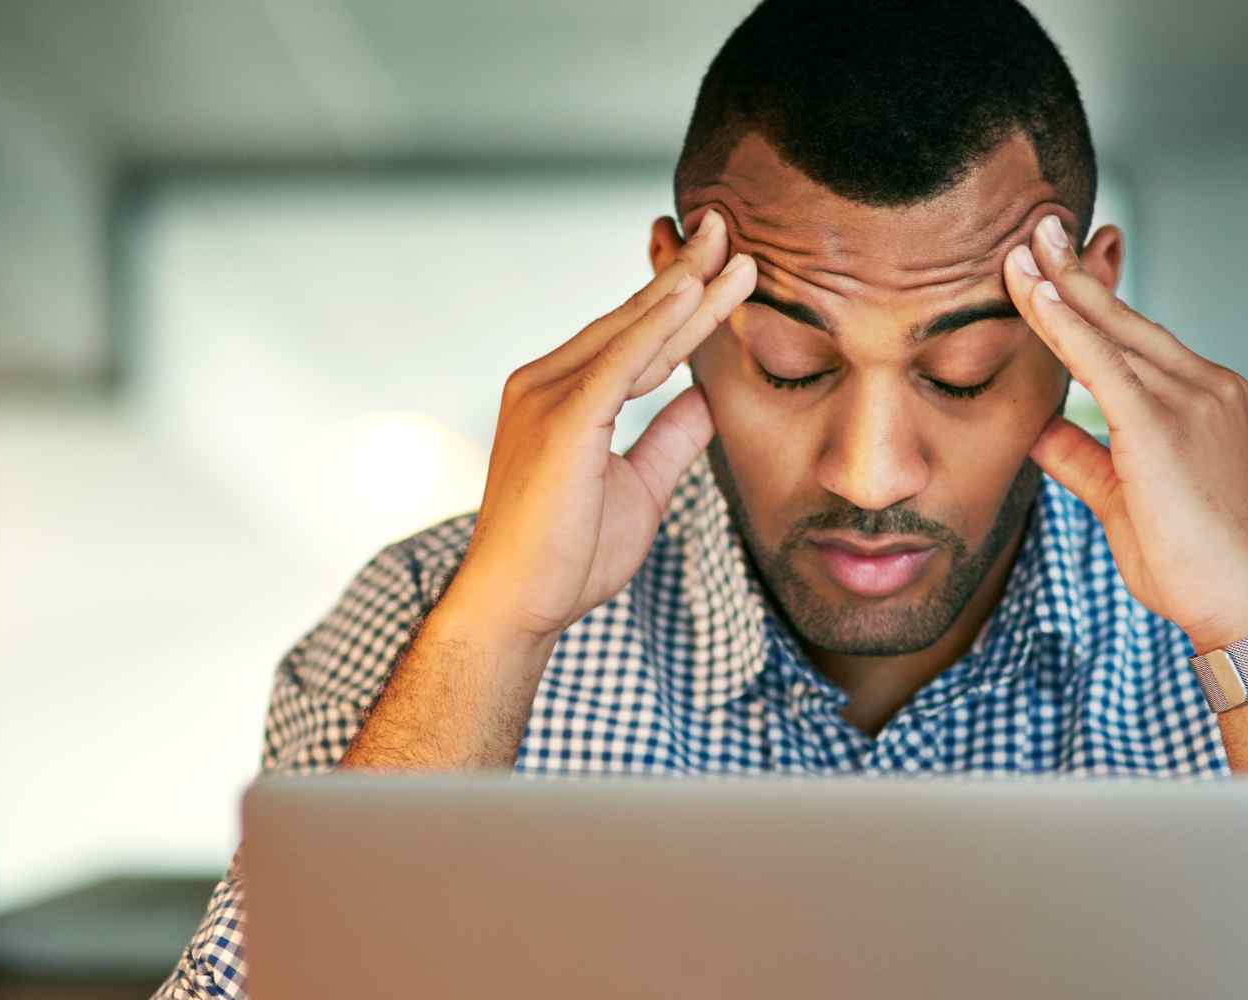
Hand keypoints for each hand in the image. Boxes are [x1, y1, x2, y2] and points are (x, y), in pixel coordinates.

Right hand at [447, 210, 756, 649]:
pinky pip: (619, 362)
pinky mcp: (560, 419)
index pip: (638, 338)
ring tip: (729, 247)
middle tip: (728, 227)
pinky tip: (691, 293)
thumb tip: (705, 398)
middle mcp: (547, 381)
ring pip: (632, 331)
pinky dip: (657, 325)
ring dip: (685, 288)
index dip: (683, 301)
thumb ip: (670, 439)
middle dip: (686, 273)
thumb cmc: (569, 555)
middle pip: (634, 319)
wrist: (518, 606)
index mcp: (565, 396)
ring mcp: (547, 395)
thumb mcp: (641, 487)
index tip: (724, 266)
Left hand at [1001, 215, 1247, 653]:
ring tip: (1023, 246)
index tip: (1059, 261)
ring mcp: (1191, 401)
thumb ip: (1081, 456)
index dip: (1095, 298)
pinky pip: (1102, 365)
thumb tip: (1037, 428)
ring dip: (1061, 286)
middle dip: (1076, 269)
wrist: (1238, 606)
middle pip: (1126, 317)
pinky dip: (1066, 327)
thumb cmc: (1190, 563)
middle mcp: (1205, 386)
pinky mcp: (1163, 427)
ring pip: (1112, 332)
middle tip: (1038, 225)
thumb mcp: (1122, 497)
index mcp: (1205, 398)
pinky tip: (1036, 295)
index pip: (1137, 337)